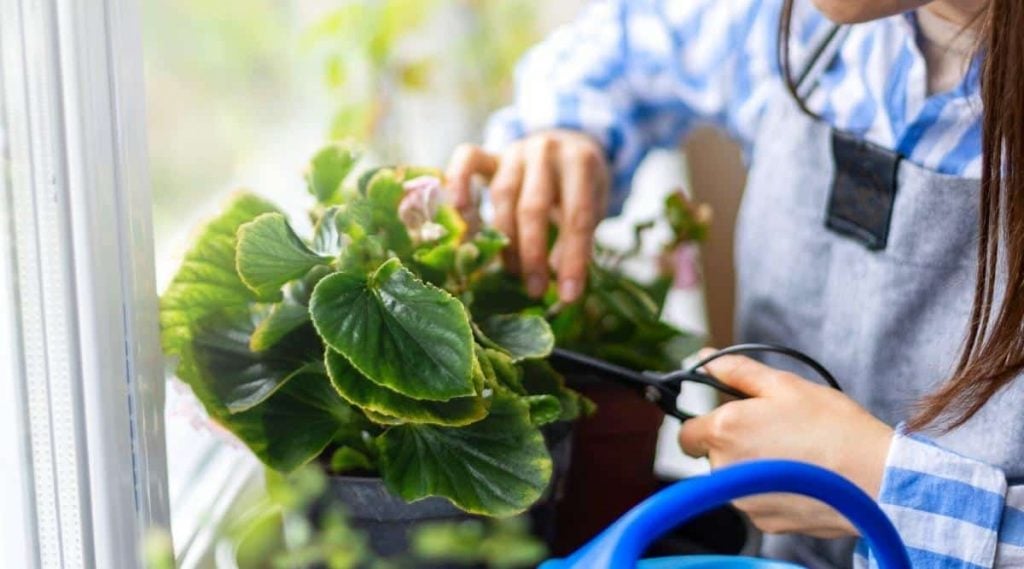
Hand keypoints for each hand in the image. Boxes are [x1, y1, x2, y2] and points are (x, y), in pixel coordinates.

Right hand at [445, 130, 610, 301]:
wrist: (567, 143)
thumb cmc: (580, 184)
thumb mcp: (593, 207)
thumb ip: (578, 237)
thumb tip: (561, 281)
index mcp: (581, 161)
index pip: (578, 216)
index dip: (573, 259)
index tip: (569, 295)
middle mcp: (546, 151)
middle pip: (534, 207)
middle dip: (533, 255)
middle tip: (535, 289)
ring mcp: (514, 150)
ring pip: (502, 195)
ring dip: (504, 240)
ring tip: (512, 271)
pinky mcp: (489, 154)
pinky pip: (466, 160)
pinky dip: (458, 183)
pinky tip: (459, 212)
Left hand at [677, 351, 893, 537]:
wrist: (873, 476)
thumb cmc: (832, 426)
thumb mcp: (784, 385)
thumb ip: (737, 371)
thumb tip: (705, 358)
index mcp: (724, 432)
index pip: (686, 435)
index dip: (704, 424)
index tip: (728, 420)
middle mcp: (725, 471)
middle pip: (712, 457)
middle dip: (733, 444)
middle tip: (773, 431)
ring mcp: (744, 501)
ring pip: (735, 481)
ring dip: (753, 468)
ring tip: (793, 455)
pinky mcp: (765, 523)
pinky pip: (757, 502)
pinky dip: (772, 491)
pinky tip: (800, 478)